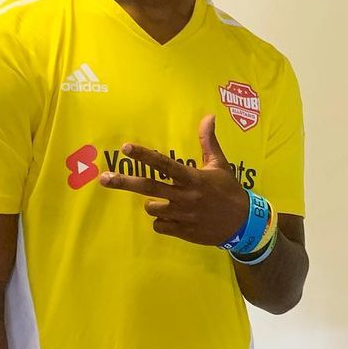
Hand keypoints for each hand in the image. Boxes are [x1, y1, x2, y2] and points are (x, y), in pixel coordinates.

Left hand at [99, 114, 249, 244]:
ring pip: (152, 208)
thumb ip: (208, 142)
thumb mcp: (220, 165)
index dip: (144, 156)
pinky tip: (174, 218)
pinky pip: (160, 225)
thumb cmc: (229, 191)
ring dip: (154, 204)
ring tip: (167, 202)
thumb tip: (208, 116)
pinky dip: (162, 221)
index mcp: (193, 178)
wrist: (243, 224)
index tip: (126, 148)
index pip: (164, 164)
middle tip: (104, 178)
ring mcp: (183, 215)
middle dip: (124, 182)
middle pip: (149, 188)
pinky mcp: (183, 231)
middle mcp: (185, 196)